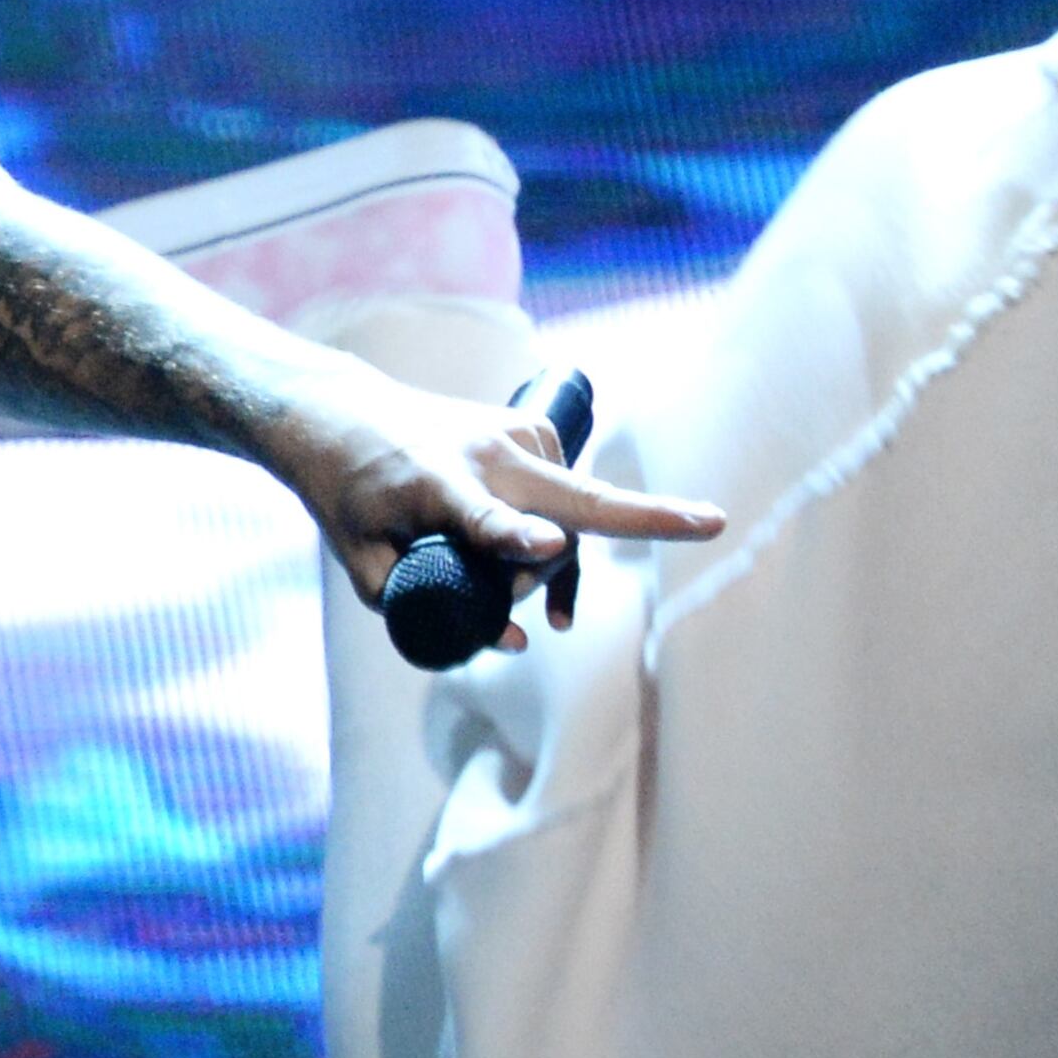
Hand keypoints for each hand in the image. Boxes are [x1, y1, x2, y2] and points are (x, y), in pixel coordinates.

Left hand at [263, 361, 723, 653]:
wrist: (343, 415)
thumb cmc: (351, 498)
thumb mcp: (364, 567)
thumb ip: (423, 610)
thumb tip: (511, 642)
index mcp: (433, 487)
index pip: (483, 518)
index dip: (515, 538)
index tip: (547, 545)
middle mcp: (484, 456)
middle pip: (574, 498)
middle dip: (646, 516)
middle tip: (713, 523)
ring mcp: (515, 436)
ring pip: (571, 515)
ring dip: (554, 563)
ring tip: (524, 602)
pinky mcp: (533, 427)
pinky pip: (567, 496)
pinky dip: (559, 536)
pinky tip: (542, 576)